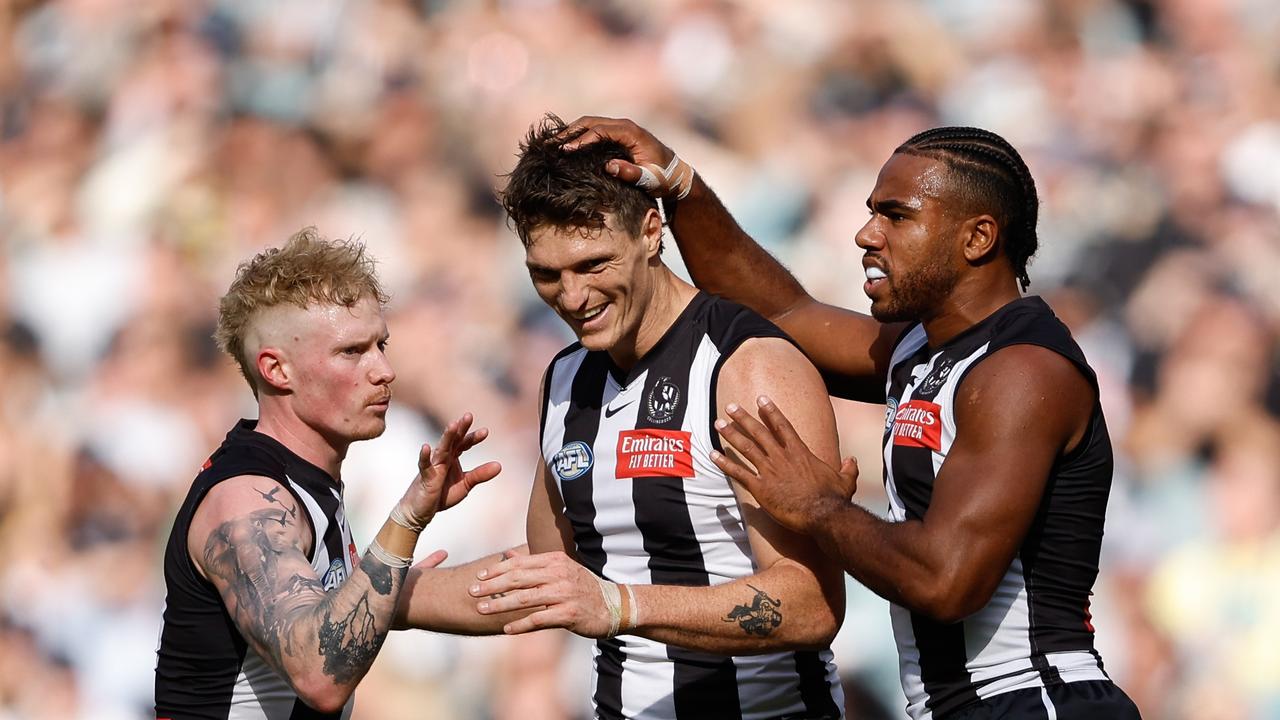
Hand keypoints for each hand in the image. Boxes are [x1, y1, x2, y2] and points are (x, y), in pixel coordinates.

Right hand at [400, 413, 501, 527]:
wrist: (421, 511)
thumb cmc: (442, 495)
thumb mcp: (465, 485)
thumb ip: (480, 474)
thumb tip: (499, 465)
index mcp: (453, 457)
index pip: (464, 443)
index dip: (473, 437)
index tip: (485, 431)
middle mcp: (443, 458)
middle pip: (453, 440)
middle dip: (461, 428)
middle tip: (469, 415)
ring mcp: (433, 466)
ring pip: (441, 449)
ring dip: (447, 437)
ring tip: (453, 425)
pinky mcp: (425, 476)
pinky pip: (425, 465)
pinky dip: (424, 456)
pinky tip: (425, 447)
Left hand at [469, 551, 613, 637]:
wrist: (614, 606)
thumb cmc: (582, 587)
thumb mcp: (560, 569)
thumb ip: (532, 562)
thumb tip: (506, 554)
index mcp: (555, 560)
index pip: (519, 563)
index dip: (496, 569)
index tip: (478, 576)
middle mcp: (559, 574)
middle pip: (518, 579)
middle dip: (492, 586)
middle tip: (471, 592)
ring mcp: (564, 594)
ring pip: (524, 598)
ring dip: (500, 605)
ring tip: (481, 610)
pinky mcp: (568, 613)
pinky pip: (539, 619)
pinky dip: (521, 624)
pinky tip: (506, 629)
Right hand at [561, 116, 687, 196]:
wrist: (676, 175)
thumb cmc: (663, 178)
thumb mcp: (649, 179)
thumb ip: (630, 173)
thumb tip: (608, 166)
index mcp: (632, 133)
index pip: (599, 131)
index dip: (581, 140)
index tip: (565, 151)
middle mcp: (625, 126)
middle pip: (591, 122)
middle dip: (570, 132)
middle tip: (551, 144)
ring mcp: (621, 128)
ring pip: (591, 123)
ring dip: (572, 132)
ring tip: (554, 143)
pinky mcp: (619, 135)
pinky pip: (595, 129)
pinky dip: (580, 134)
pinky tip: (567, 143)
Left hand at [712, 396, 858, 533]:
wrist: (823, 514)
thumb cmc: (834, 499)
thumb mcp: (845, 481)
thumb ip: (848, 469)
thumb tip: (852, 461)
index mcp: (800, 452)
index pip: (782, 426)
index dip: (770, 411)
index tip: (760, 398)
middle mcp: (782, 457)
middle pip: (759, 432)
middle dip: (743, 418)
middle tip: (730, 407)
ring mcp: (770, 471)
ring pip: (746, 448)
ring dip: (731, 435)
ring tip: (718, 424)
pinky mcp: (761, 488)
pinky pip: (739, 473)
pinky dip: (725, 463)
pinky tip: (712, 455)